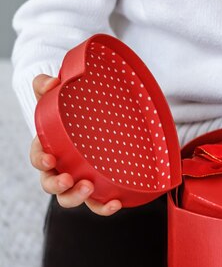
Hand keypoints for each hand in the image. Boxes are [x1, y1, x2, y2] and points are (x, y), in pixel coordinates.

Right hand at [30, 74, 121, 215]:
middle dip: (58, 186)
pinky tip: (116, 202)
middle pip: (50, 184)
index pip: (38, 157)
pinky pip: (96, 202)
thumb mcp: (56, 93)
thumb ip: (47, 85)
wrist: (87, 115)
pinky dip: (102, 207)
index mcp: (48, 146)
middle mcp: (59, 167)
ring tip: (89, 189)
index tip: (49, 159)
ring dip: (77, 197)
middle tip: (70, 179)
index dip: (41, 160)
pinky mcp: (95, 185)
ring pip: (70, 197)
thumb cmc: (68, 107)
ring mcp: (76, 178)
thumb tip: (51, 83)